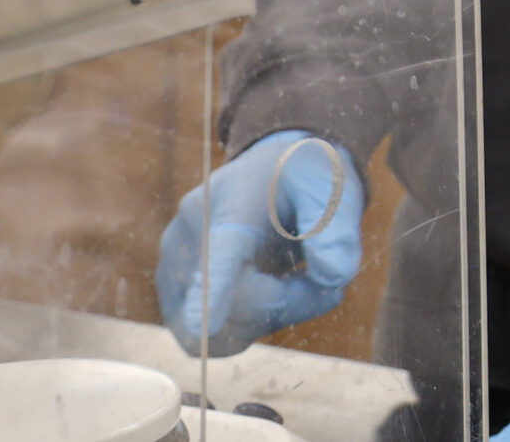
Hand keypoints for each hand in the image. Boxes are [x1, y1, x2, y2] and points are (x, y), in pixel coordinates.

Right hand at [154, 129, 364, 356]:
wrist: (271, 171)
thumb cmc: (301, 179)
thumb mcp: (330, 187)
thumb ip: (336, 228)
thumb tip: (334, 277)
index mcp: (230, 205)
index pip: (221, 253)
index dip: (212, 292)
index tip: (200, 326)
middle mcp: (188, 237)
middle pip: (232, 306)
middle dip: (287, 304)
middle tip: (328, 284)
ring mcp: (173, 270)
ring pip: (218, 332)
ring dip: (268, 317)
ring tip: (295, 280)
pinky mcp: (173, 296)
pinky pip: (209, 339)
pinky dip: (249, 326)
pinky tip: (270, 293)